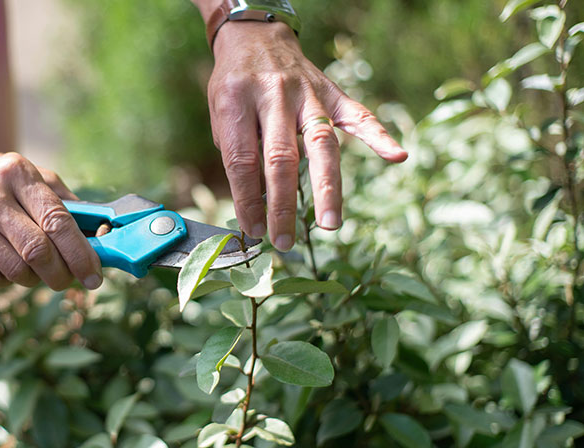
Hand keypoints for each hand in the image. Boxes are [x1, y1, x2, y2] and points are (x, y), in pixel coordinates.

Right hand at [0, 151, 102, 289]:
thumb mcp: (31, 177)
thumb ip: (66, 203)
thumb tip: (102, 236)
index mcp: (17, 173)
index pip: (57, 220)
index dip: (80, 253)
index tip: (94, 276)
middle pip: (37, 250)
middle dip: (60, 274)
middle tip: (68, 281)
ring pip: (16, 270)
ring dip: (34, 279)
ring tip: (34, 269)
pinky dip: (6, 280)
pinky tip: (4, 263)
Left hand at [208, 22, 407, 249]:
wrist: (255, 37)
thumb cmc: (234, 85)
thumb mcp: (221, 114)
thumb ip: (237, 153)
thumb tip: (255, 204)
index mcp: (237, 99)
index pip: (243, 160)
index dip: (247, 199)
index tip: (252, 229)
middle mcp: (274, 94)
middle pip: (281, 157)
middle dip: (282, 205)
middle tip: (283, 241)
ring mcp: (307, 92)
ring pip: (321, 143)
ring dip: (326, 187)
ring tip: (329, 223)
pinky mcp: (332, 91)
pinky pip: (358, 115)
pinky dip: (378, 136)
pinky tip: (396, 157)